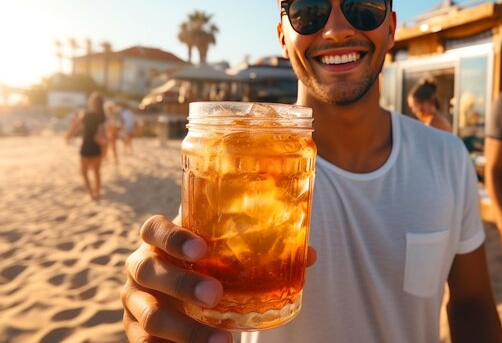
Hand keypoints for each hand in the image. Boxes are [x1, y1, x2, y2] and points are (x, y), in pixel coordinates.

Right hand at [121, 214, 317, 341]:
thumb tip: (308, 255)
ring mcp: (134, 302)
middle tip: (217, 295)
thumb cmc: (208, 267)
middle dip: (182, 283)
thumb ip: (260, 252)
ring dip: (185, 330)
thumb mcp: (225, 257)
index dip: (173, 237)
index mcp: (159, 241)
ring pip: (148, 315)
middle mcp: (141, 267)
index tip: (202, 249)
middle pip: (148, 270)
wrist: (182, 298)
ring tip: (225, 340)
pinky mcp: (136, 333)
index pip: (154, 228)